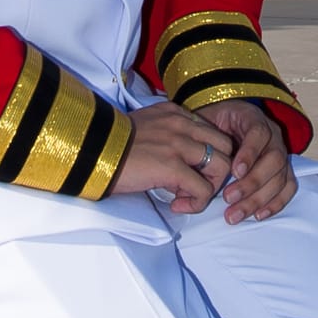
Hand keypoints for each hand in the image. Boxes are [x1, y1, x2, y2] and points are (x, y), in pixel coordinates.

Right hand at [110, 99, 234, 215]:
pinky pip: (203, 189)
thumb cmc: (112, 143)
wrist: (92, 149)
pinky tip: (177, 205)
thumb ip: (166, 134)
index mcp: (175, 113)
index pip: (211, 131)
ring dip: (209, 187)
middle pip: (226, 146)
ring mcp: (179, 144)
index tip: (189, 170)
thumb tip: (176, 157)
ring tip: (186, 196)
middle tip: (196, 184)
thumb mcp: (146, 126)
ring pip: (222, 166)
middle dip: (216, 170)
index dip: (207, 155)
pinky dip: (196, 202)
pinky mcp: (173, 166)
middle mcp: (182, 124)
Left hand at [213, 99, 295, 226]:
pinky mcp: (283, 170)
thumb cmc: (213, 125)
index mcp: (253, 118)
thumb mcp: (207, 121)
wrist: (224, 124)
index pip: (259, 133)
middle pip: (274, 159)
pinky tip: (258, 215)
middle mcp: (273, 135)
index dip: (250, 153)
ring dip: (259, 199)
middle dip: (252, 182)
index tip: (234, 172)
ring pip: (281, 177)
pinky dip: (276, 203)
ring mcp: (281, 153)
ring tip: (235, 214)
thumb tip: (194, 163)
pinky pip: (288, 187)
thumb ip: (204, 137)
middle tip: (228, 198)